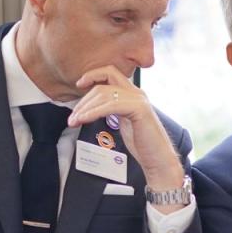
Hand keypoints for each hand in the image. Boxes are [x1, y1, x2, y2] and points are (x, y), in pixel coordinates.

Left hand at [68, 66, 184, 200]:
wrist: (158, 159)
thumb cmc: (142, 145)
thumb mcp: (123, 122)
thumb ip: (112, 111)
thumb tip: (93, 108)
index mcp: (133, 94)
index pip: (110, 73)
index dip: (93, 75)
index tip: (79, 84)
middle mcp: (137, 93)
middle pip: (103, 83)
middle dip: (84, 99)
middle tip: (73, 116)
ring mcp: (139, 100)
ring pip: (104, 93)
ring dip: (85, 107)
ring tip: (74, 121)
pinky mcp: (139, 109)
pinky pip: (110, 105)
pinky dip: (93, 112)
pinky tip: (84, 119)